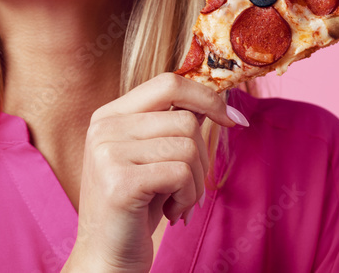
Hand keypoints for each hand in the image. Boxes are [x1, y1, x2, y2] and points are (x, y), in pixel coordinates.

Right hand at [61, 73, 244, 272]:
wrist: (107, 258)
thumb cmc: (137, 209)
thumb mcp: (152, 158)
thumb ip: (172, 126)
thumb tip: (215, 102)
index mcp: (110, 115)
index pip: (168, 83)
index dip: (207, 97)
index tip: (234, 120)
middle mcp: (104, 127)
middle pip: (185, 118)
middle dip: (202, 157)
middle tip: (189, 187)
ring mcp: (107, 152)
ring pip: (187, 146)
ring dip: (195, 182)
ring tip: (176, 202)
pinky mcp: (119, 181)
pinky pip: (181, 173)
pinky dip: (188, 196)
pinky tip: (172, 213)